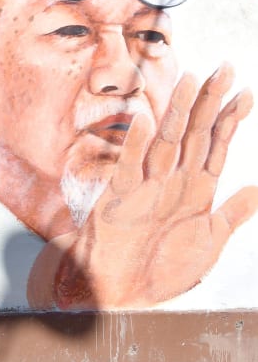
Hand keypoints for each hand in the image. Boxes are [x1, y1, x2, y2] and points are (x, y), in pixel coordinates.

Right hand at [30, 63, 257, 308]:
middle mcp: (172, 182)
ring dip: (178, 112)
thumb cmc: (160, 270)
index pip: (215, 147)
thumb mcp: (208, 243)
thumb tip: (256, 188)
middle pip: (193, 134)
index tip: (246, 93)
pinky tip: (146, 121)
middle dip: (210, 102)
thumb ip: (231, 214)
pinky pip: (129, 167)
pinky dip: (137, 144)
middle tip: (226, 69)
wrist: (121, 292)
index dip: (230, 120)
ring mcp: (145, 187)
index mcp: (195, 192)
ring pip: (165, 141)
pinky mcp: (119, 198)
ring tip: (192, 80)